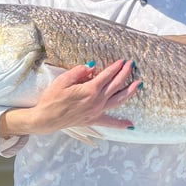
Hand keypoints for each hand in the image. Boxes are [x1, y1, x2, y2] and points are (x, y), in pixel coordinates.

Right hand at [0, 59, 140, 138]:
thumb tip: (91, 66)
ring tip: (138, 85)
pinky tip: (130, 125)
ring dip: (130, 92)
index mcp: (90, 90)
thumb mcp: (62, 80)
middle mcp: (97, 101)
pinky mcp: (93, 120)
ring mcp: (96, 112)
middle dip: (125, 74)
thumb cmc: (51, 99)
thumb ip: (78, 72)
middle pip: (116, 85)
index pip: (107, 75)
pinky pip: (110, 122)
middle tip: (132, 64)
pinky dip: (121, 124)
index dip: (115, 67)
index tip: (122, 60)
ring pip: (118, 101)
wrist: (46, 119)